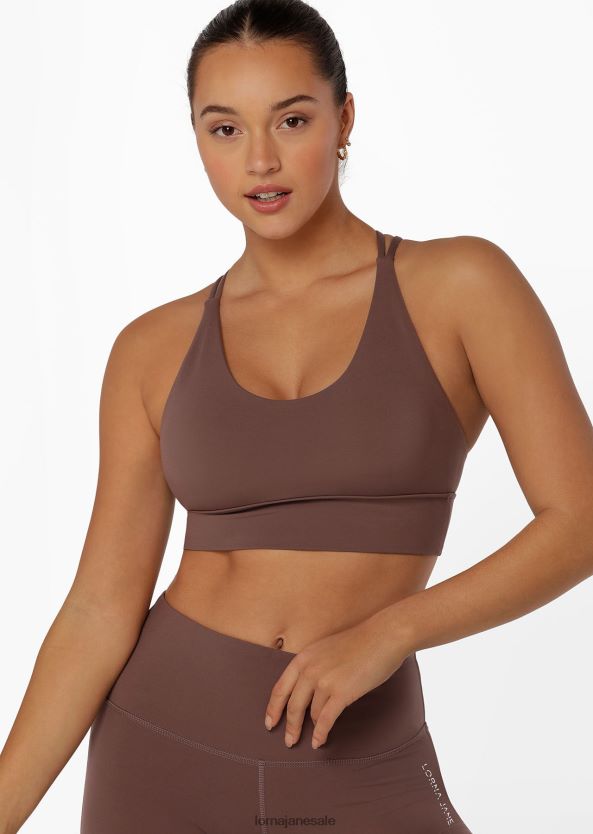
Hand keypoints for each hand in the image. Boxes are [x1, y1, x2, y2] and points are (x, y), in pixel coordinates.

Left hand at [263, 607, 411, 749]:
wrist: (383, 636)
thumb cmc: (359, 642)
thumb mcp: (326, 649)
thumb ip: (313, 666)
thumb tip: (307, 690)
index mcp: (304, 657)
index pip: (280, 688)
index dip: (273, 708)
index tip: (270, 723)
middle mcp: (310, 669)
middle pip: (292, 705)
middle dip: (289, 726)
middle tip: (289, 741)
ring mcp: (325, 681)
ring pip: (311, 713)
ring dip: (311, 729)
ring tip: (312, 739)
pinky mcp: (341, 693)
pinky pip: (325, 720)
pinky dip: (321, 733)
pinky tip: (320, 742)